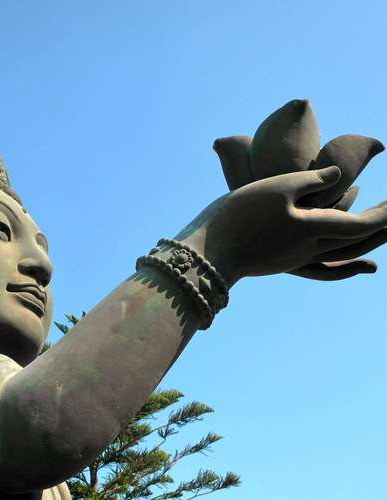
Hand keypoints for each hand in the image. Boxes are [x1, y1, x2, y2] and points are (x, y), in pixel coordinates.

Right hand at [213, 99, 384, 279]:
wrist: (210, 251)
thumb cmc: (240, 217)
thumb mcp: (276, 189)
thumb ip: (311, 180)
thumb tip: (339, 175)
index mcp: (311, 229)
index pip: (361, 224)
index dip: (385, 214)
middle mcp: (310, 249)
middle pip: (355, 242)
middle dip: (381, 227)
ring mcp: (295, 259)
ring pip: (340, 254)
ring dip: (364, 243)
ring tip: (380, 233)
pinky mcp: (280, 262)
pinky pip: (322, 266)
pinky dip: (342, 264)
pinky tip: (340, 258)